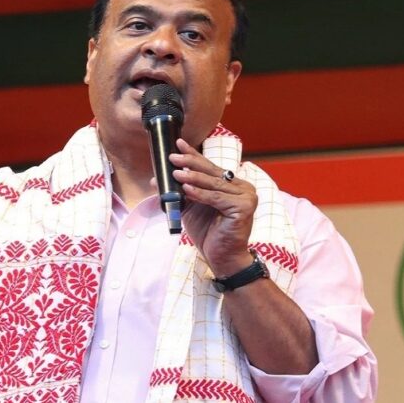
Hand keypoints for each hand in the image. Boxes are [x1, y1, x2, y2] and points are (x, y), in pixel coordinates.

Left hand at [170, 138, 257, 276]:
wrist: (223, 259)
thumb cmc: (209, 234)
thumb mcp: (192, 208)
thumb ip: (181, 192)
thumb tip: (157, 179)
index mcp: (233, 185)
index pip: (210, 168)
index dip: (194, 155)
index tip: (179, 144)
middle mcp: (243, 188)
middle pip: (212, 172)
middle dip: (190, 163)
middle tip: (172, 157)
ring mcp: (246, 197)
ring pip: (213, 184)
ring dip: (192, 177)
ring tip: (176, 173)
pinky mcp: (244, 208)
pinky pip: (216, 198)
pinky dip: (200, 193)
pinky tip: (186, 188)